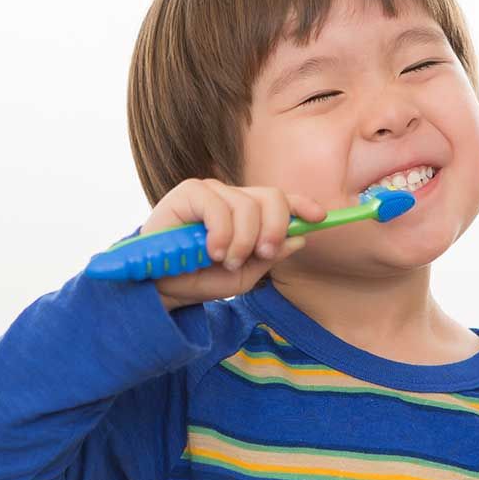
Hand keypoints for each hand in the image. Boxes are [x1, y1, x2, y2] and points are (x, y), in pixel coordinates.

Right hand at [140, 178, 326, 311]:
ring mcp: (210, 192)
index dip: (301, 205)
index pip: (280, 201)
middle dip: (274, 227)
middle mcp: (232, 199)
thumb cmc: (199, 279)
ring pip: (246, 205)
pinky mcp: (188, 192)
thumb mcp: (243, 275)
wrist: (160, 287)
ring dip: (242, 240)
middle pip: (271, 197)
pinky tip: (212, 251)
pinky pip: (219, 206)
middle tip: (264, 253)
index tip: (319, 218)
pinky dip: (221, 233)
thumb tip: (299, 238)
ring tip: (226, 260)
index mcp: (247, 215)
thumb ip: (269, 257)